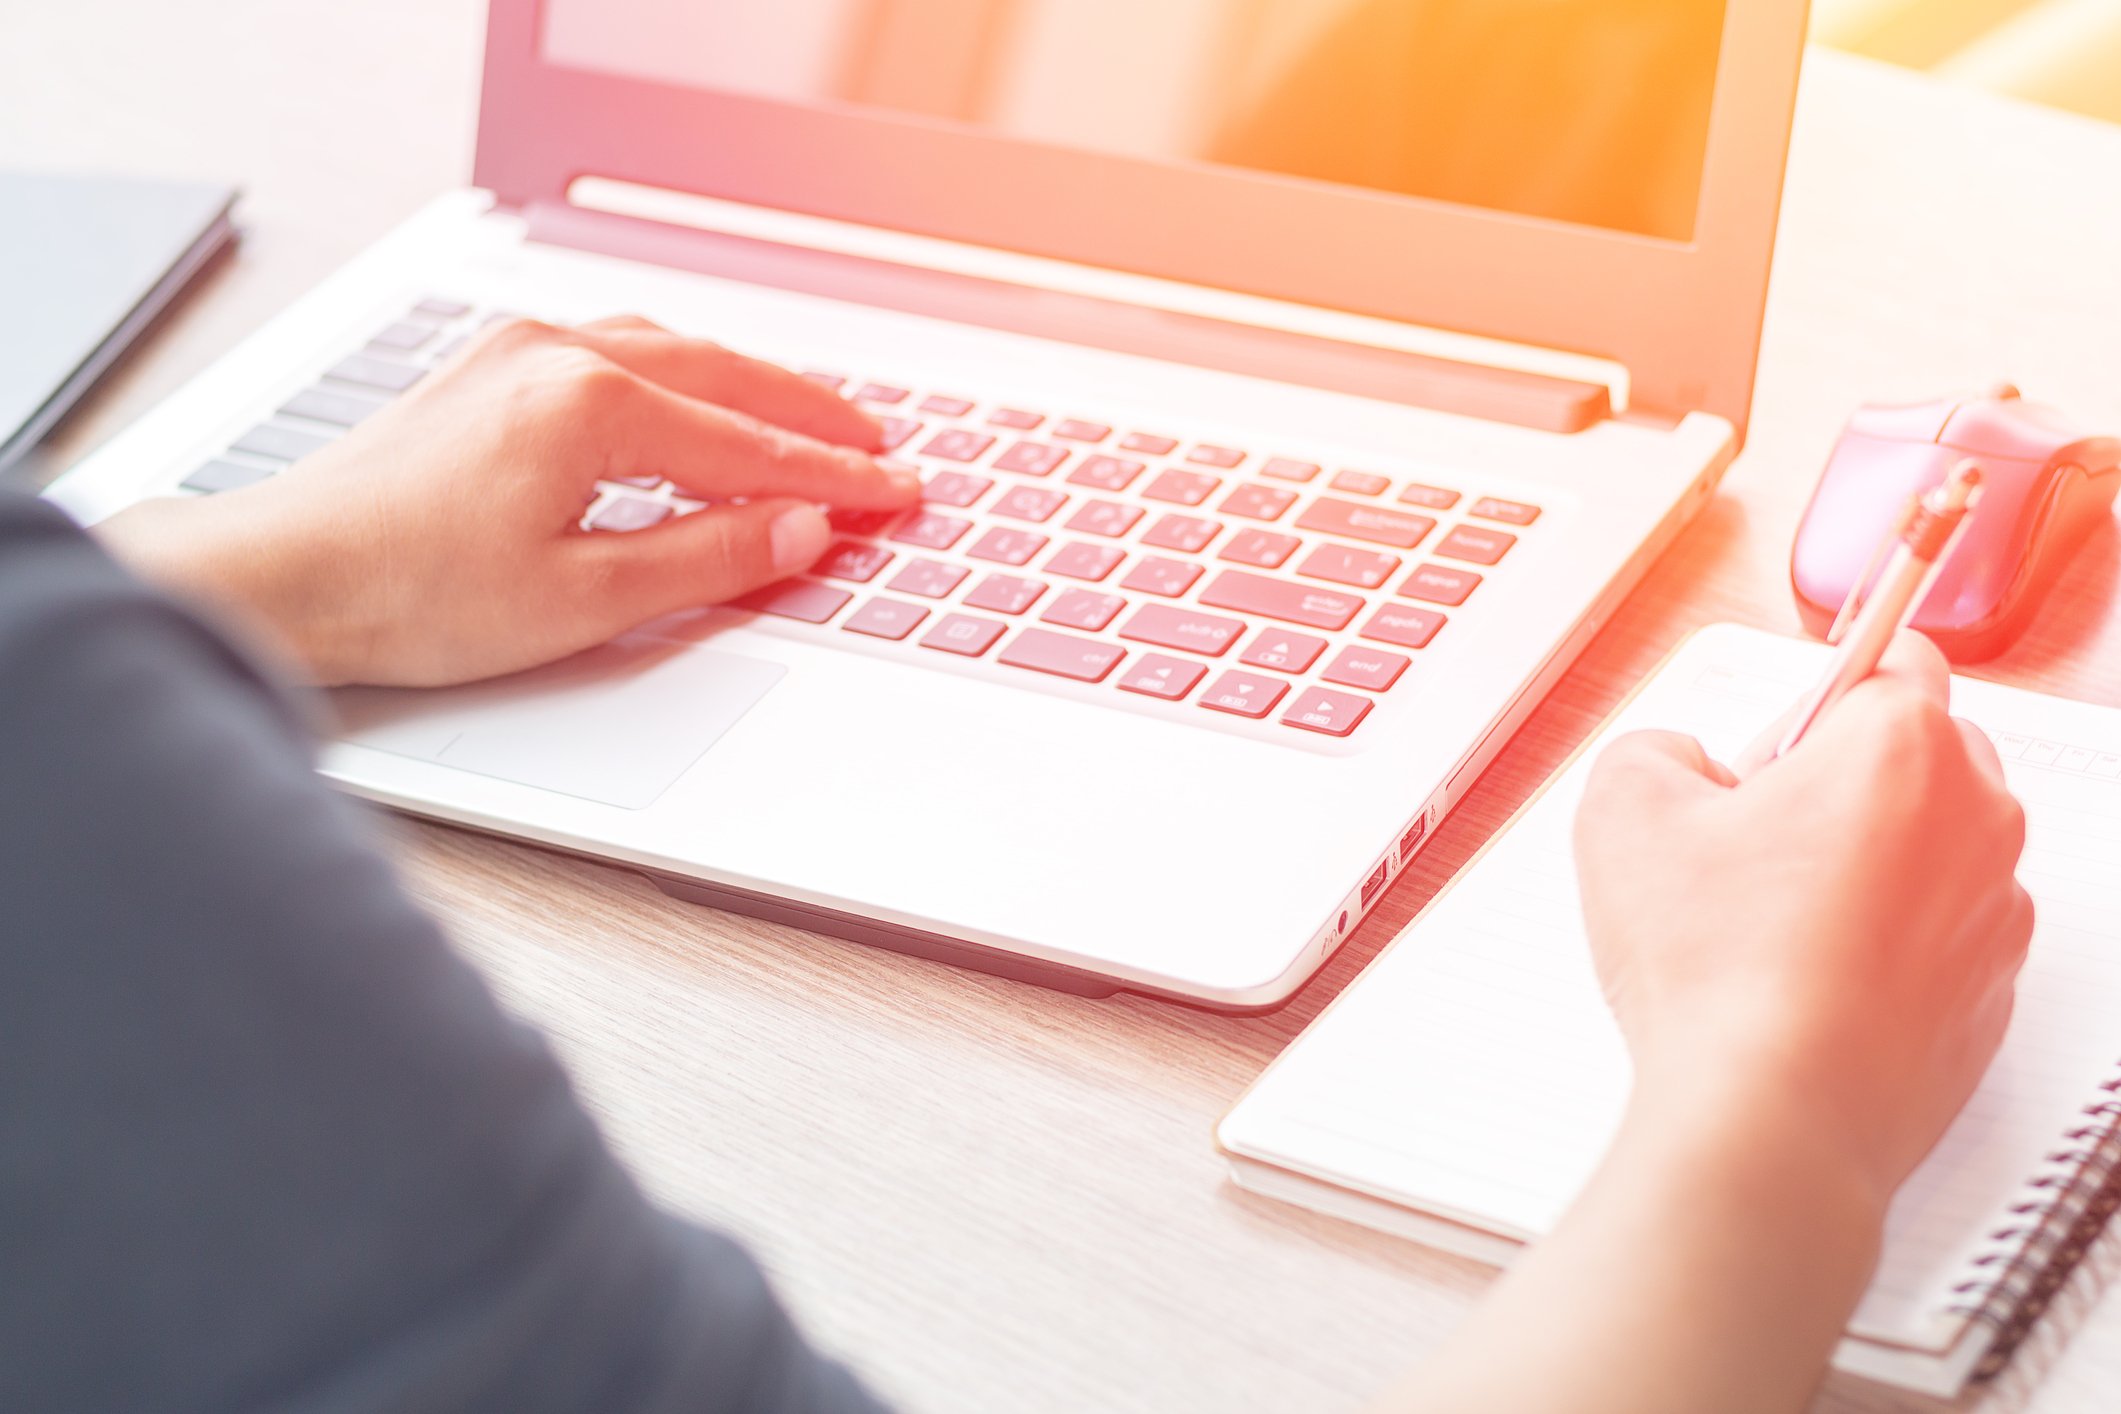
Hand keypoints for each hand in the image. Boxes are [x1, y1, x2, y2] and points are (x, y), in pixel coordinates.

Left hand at [94, 316, 920, 685]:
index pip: (751, 446)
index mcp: (592, 405)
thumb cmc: (412, 594)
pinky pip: (622, 350)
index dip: (834, 477)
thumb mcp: (584, 599)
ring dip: (752, 387)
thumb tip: (798, 530)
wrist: (285, 576)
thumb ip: (707, 557)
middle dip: (811, 415)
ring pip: (675, 352)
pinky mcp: (492, 367)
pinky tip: (702, 402)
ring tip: (811, 422)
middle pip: (727, 377)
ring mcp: (520, 351)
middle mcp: (560, 355)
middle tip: (878, 448)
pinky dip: (687, 376)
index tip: (895, 492)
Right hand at [1573, 631, 2032, 1206]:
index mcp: (1901, 748)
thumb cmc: (1719, 973)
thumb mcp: (1622, 809)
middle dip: (1837, 778)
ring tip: (1766, 925)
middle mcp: (1975, 819)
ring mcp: (1994, 914)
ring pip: (1926, 847)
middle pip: (1915, 754)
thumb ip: (1655, 746)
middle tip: (1748, 837)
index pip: (1896, 654)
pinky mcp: (1989, 994)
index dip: (1818, 686)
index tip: (1785, 724)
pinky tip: (1801, 982)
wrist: (1772, 1120)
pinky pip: (1933, 934)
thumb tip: (1682, 766)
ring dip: (1860, 862)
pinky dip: (1878, 944)